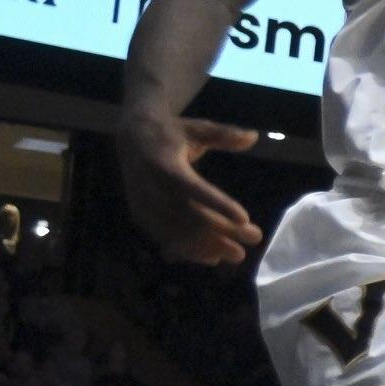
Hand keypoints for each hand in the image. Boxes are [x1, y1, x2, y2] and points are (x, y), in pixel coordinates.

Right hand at [117, 111, 262, 264]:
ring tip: (238, 254)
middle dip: (223, 230)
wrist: (130, 138)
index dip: (218, 204)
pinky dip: (188, 249)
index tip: (244, 218)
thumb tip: (254, 136)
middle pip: (190, 215)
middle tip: (254, 238)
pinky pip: (165, 238)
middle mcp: (151, 187)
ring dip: (209, 245)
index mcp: (164, 164)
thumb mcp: (196, 128)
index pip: (193, 188)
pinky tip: (212, 258)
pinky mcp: (140, 216)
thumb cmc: (171, 133)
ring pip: (178, 232)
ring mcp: (144, 204)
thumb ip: (223, 134)